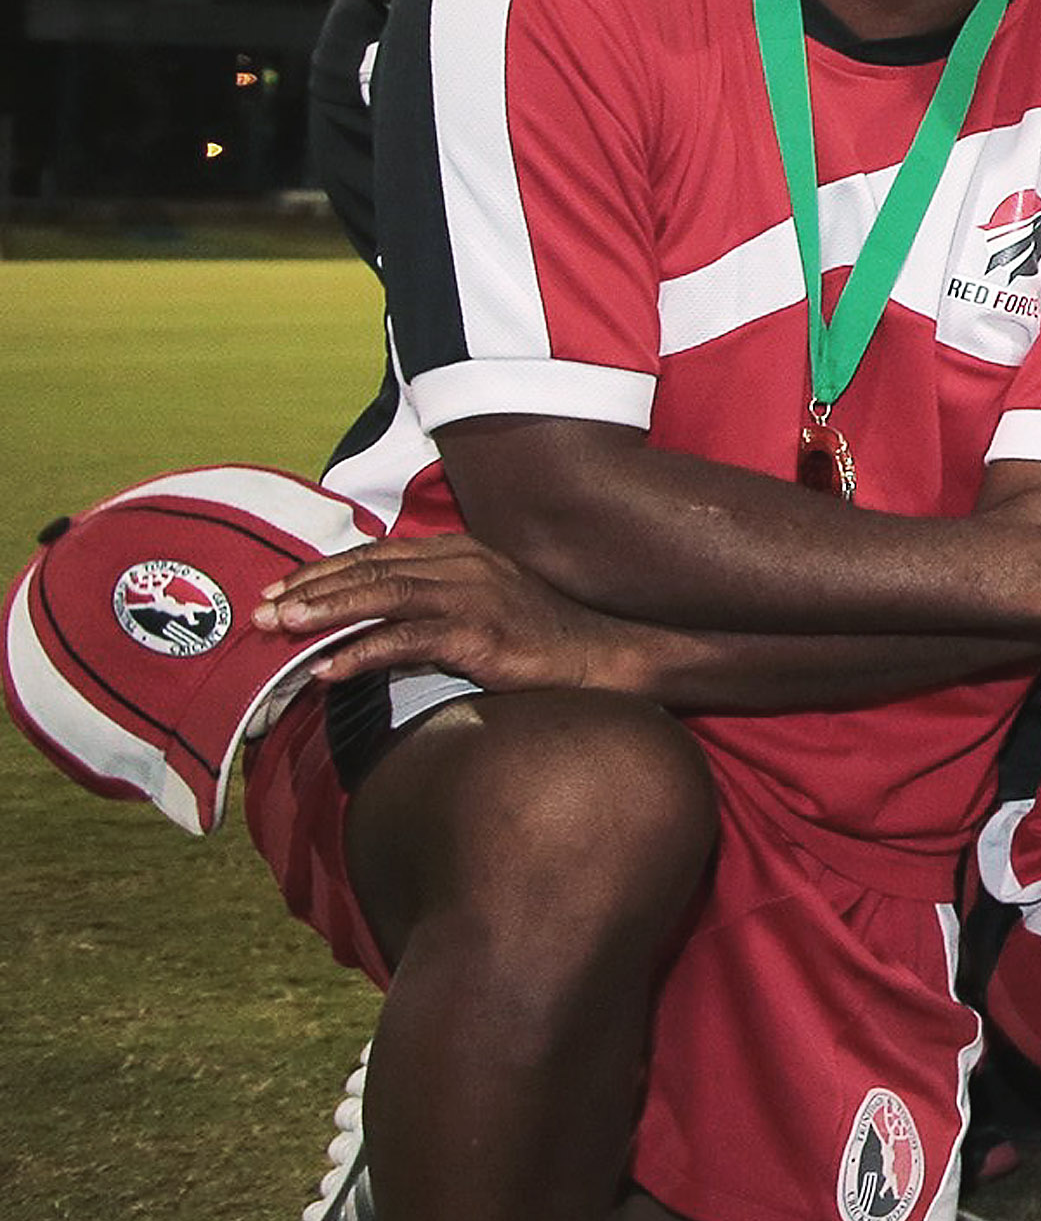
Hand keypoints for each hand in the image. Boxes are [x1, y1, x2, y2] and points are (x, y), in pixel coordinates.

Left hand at [254, 532, 651, 696]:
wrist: (600, 655)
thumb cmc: (538, 637)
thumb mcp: (481, 604)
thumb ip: (432, 601)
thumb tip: (374, 620)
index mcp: (459, 551)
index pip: (376, 555)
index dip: (323, 571)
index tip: (279, 590)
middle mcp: (462, 563)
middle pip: (369, 571)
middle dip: (309, 590)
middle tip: (259, 613)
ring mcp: (471, 595)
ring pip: (381, 597)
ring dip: (324, 612)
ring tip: (279, 630)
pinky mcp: (479, 632)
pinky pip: (407, 639)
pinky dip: (361, 653)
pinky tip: (328, 668)